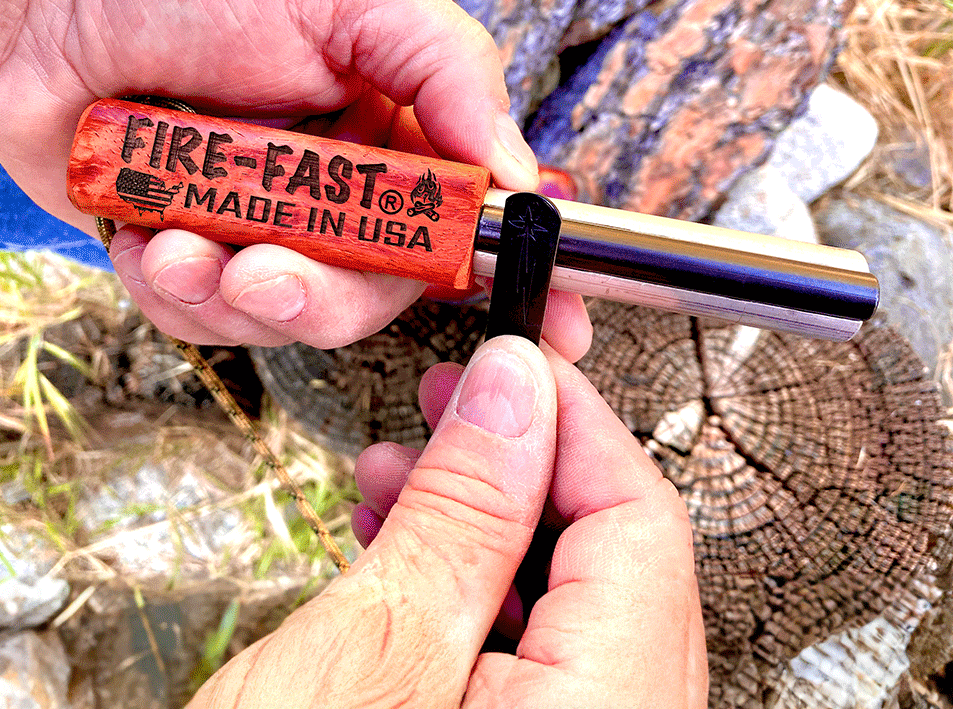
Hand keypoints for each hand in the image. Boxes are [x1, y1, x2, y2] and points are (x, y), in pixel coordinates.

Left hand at [0, 0, 588, 353]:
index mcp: (398, 123)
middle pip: (386, 287)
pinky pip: (211, 320)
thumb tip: (520, 172)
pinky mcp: (196, 255)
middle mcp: (345, 185)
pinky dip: (179, 293)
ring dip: (241, 294)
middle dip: (330, 294)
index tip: (555, 329)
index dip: (515, 272)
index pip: (476, 213)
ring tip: (183, 241)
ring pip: (299, 317)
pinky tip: (149, 237)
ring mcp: (270, 225)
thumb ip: (448, 67)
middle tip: (271, 269)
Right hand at [189, 337, 707, 707]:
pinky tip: (401, 541)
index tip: (511, 365)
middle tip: (455, 406)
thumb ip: (465, 506)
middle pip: (611, 557)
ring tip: (399, 472)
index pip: (642, 520)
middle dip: (518, 464)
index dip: (572, 422)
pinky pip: (520, 652)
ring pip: (561, 599)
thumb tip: (515, 387)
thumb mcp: (375, 647)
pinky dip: (461, 584)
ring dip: (479, 518)